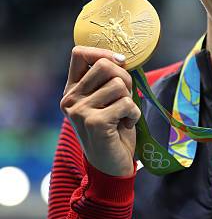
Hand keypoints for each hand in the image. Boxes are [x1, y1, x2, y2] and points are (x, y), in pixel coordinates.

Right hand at [60, 46, 140, 176]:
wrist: (111, 166)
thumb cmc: (114, 130)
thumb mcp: (108, 100)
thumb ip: (109, 80)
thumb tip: (121, 58)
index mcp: (72, 90)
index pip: (79, 53)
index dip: (104, 52)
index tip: (120, 63)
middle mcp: (70, 99)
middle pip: (105, 66)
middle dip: (125, 79)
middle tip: (126, 99)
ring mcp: (80, 111)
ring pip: (119, 85)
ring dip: (130, 101)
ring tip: (123, 116)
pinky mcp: (95, 122)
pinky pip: (127, 104)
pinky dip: (134, 115)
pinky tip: (125, 126)